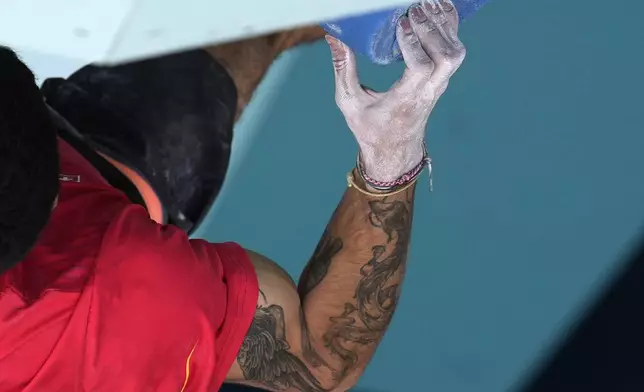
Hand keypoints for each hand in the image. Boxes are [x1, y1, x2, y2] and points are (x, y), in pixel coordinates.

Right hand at [326, 0, 465, 181]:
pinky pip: (455, 50)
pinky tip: (438, 9)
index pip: (421, 69)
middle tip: (413, 9)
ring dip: (444, 26)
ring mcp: (439, 85)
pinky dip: (450, 27)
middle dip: (432, 29)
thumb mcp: (349, 102)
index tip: (401, 24)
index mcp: (406, 100)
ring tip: (424, 5)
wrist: (395, 149)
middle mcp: (428, 92)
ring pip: (456, 52)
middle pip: (447, 58)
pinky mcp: (443, 78)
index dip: (414, 45)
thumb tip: (333, 37)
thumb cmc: (371, 128)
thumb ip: (343, 68)